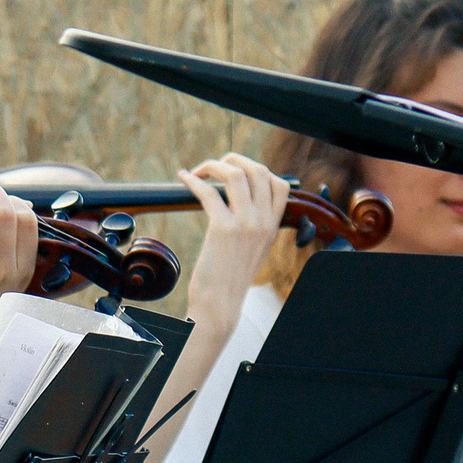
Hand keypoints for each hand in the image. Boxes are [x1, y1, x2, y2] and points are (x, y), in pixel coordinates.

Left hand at [178, 153, 288, 323]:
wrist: (220, 303)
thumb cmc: (229, 276)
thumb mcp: (253, 249)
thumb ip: (254, 225)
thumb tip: (238, 202)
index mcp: (273, 225)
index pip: (279, 183)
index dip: (256, 169)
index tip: (235, 171)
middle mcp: (264, 221)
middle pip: (258, 170)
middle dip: (233, 159)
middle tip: (212, 166)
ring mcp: (246, 224)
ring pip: (235, 175)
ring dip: (213, 165)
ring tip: (197, 171)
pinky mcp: (223, 229)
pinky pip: (208, 192)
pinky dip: (193, 180)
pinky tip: (183, 179)